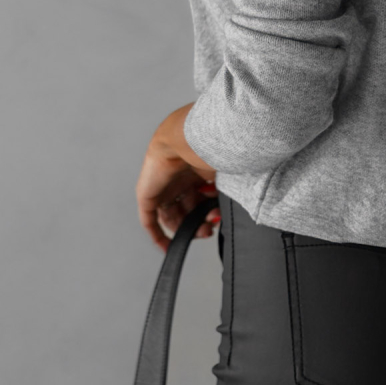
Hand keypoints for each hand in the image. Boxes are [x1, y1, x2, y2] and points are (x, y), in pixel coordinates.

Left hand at [135, 105, 219, 252]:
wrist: (187, 137)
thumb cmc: (211, 146)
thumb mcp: (225, 171)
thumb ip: (229, 188)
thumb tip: (238, 205)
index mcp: (195, 170)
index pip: (200, 198)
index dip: (209, 211)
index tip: (219, 219)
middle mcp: (178, 178)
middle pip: (187, 209)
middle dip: (200, 222)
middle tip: (210, 228)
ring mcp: (162, 186)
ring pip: (173, 216)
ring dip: (188, 229)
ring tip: (203, 230)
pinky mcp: (147, 194)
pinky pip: (149, 220)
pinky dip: (158, 235)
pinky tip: (169, 247)